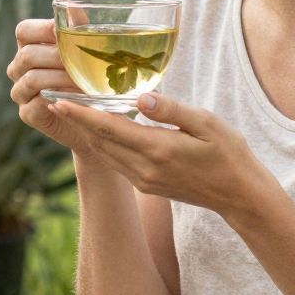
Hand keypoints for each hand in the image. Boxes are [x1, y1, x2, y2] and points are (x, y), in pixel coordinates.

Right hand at [7, 14, 104, 160]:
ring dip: (59, 78)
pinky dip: (57, 99)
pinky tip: (75, 98)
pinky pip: (36, 103)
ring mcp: (21, 93)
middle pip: (27, 55)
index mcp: (29, 47)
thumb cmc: (91, 78)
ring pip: (30, 79)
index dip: (41, 29)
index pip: (23, 30)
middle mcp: (19, 69)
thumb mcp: (87, 51)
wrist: (97, 119)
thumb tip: (64, 0)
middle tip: (81, 62)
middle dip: (56, 57)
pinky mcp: (27, 114)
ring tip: (82, 81)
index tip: (63, 32)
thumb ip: (76, 26)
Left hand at [41, 91, 267, 219]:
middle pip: (100, 142)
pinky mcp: (147, 186)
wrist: (239, 196)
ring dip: (87, 133)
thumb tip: (141, 98)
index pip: (109, 129)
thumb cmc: (228, 154)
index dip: (81, 114)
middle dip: (76, 121)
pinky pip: (117, 163)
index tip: (59, 100)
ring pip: (106, 154)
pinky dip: (104, 145)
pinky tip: (100, 130)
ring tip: (71, 112)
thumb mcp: (207, 124)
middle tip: (56, 98)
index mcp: (158, 150)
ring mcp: (144, 181)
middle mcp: (145, 169)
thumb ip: (172, 110)